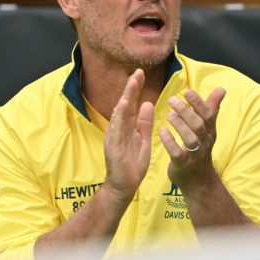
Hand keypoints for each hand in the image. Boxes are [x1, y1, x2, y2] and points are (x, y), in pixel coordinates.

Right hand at [103, 69, 153, 203]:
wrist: (124, 186)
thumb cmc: (132, 165)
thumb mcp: (143, 140)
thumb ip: (145, 123)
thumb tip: (148, 103)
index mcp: (128, 127)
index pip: (132, 104)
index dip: (135, 89)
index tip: (141, 74)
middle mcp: (119, 129)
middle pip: (125, 105)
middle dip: (130, 89)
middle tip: (137, 73)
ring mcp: (114, 137)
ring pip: (119, 115)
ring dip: (124, 99)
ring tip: (131, 85)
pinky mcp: (112, 146)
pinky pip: (115, 130)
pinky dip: (118, 118)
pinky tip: (122, 107)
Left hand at [160, 88, 225, 189]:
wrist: (199, 181)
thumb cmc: (200, 148)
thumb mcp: (208, 129)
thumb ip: (211, 108)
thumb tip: (221, 89)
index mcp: (210, 131)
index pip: (208, 114)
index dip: (199, 103)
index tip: (187, 91)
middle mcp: (204, 141)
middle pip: (199, 125)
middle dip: (186, 111)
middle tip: (172, 100)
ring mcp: (194, 154)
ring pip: (190, 139)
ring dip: (179, 125)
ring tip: (168, 115)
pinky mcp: (183, 164)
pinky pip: (177, 153)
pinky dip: (170, 142)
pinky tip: (162, 132)